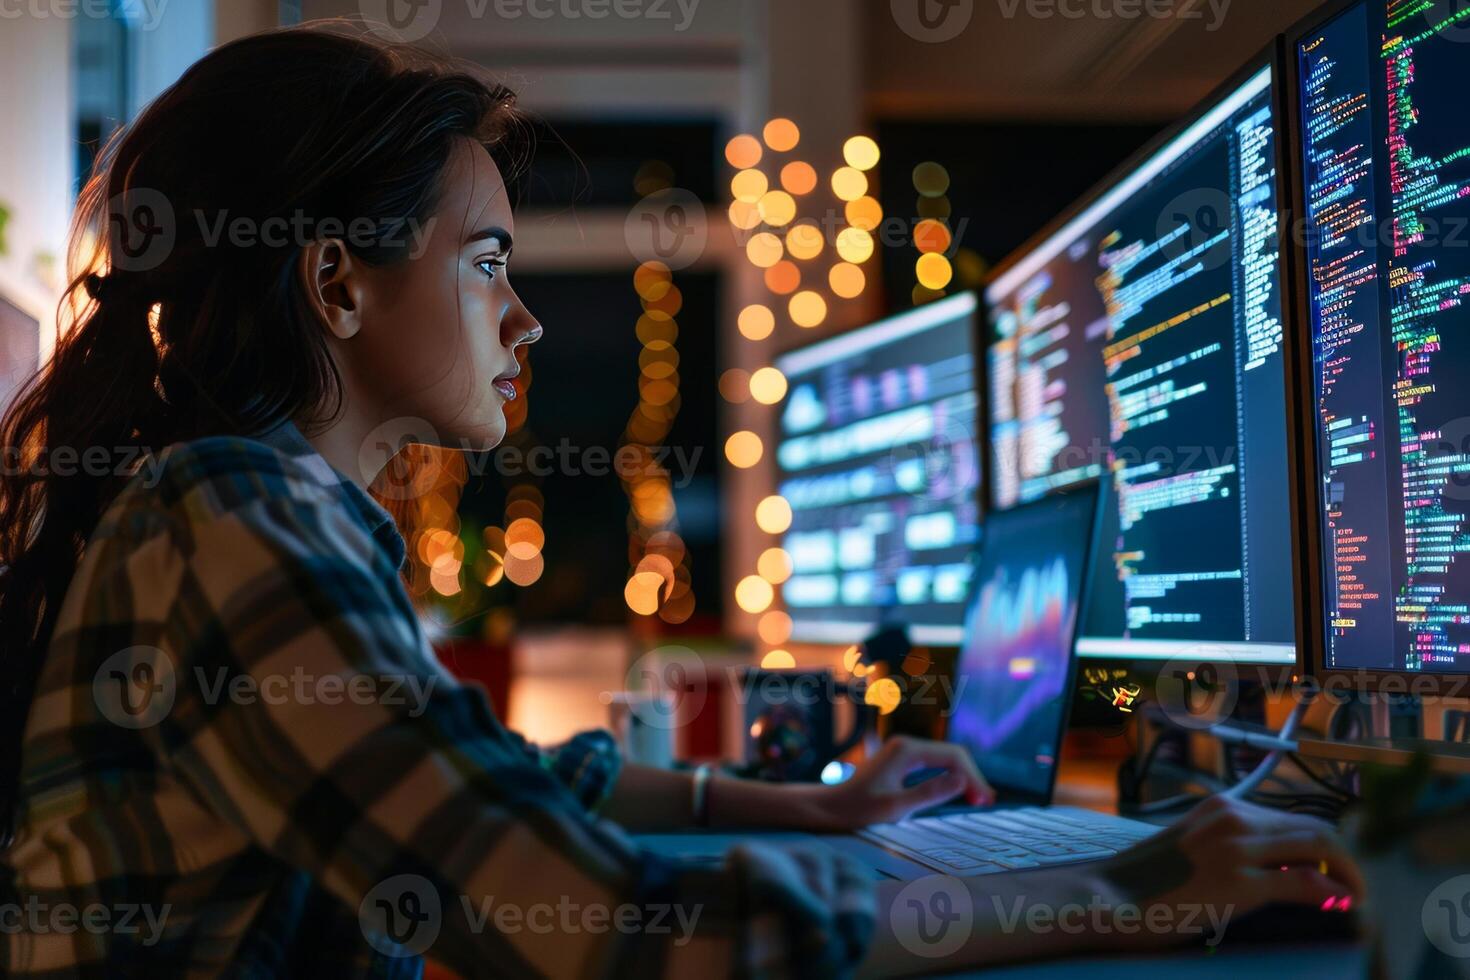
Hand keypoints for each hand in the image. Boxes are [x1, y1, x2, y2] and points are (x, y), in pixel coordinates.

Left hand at [791, 735, 994, 832]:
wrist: (831, 808)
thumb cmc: (859, 810)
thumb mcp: (896, 807)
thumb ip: (929, 793)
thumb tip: (963, 781)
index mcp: (907, 751)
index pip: (953, 757)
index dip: (973, 777)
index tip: (986, 800)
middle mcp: (906, 745)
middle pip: (952, 755)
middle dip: (971, 776)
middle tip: (986, 802)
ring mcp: (904, 751)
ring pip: (944, 759)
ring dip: (962, 777)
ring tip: (979, 799)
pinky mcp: (902, 761)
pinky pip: (934, 764)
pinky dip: (949, 777)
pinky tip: (958, 792)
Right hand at [1087, 795, 1366, 949]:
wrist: (1109, 897)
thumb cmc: (1143, 882)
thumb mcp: (1189, 848)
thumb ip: (1227, 846)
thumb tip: (1272, 868)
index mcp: (1221, 807)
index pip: (1291, 818)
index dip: (1320, 846)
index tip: (1330, 871)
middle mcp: (1233, 817)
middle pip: (1314, 828)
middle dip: (1343, 859)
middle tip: (1351, 888)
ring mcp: (1237, 848)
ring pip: (1319, 846)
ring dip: (1345, 873)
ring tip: (1352, 897)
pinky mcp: (1240, 882)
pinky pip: (1305, 883)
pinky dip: (1332, 893)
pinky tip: (1341, 906)